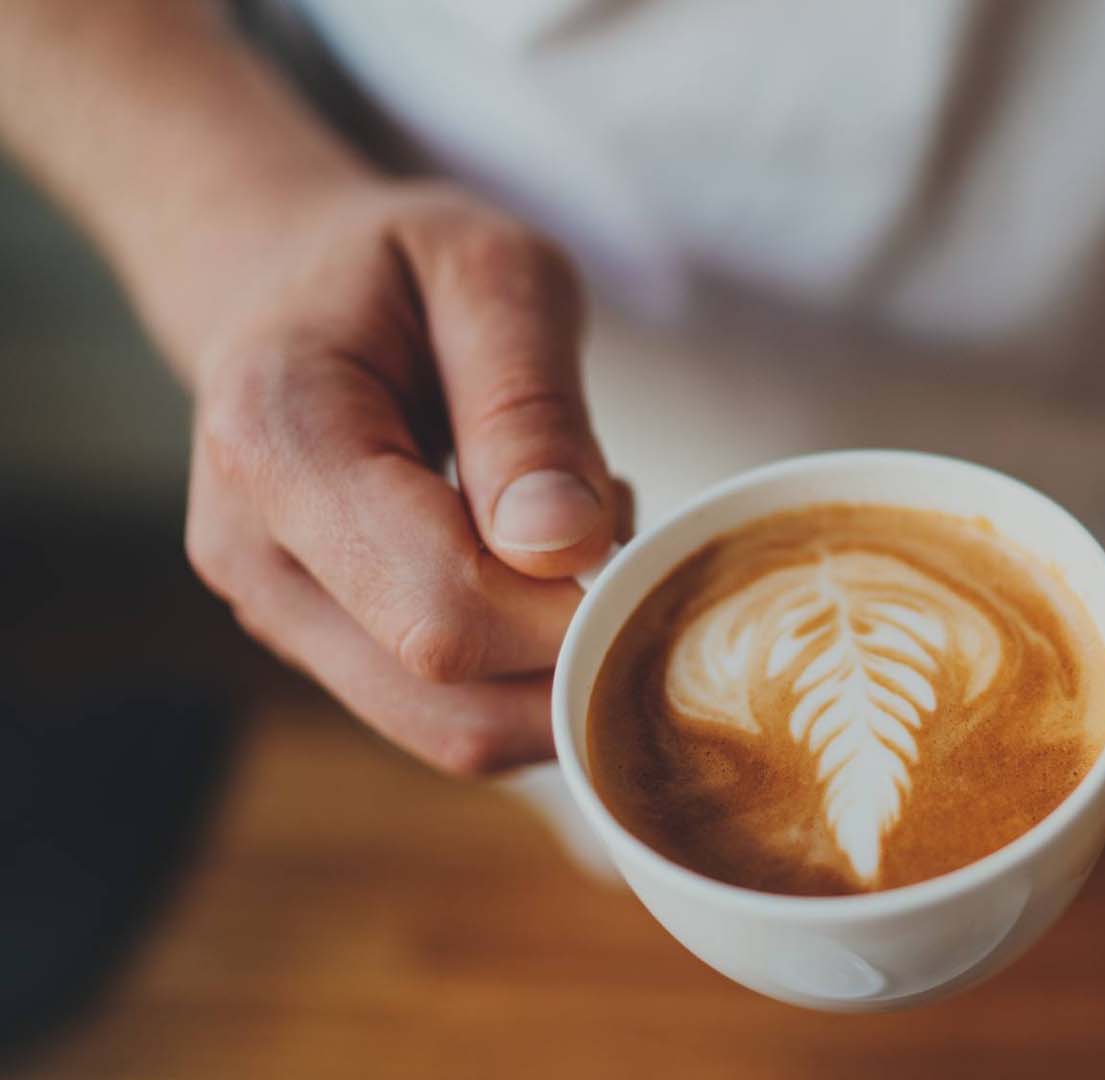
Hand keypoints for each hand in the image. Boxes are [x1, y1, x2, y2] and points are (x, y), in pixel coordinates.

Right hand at [184, 180, 629, 773]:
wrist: (294, 279)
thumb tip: (565, 551)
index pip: (443, 612)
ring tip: (571, 529)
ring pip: (457, 730)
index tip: (634, 527)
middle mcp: (251, 557)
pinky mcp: (323, 650)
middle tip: (615, 517)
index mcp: (276, 445)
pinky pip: (453, 712)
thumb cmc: (403, 265)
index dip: (570, 610)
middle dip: (579, 643)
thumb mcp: (492, 274)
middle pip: (450, 698)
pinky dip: (529, 665)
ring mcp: (279, 618)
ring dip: (559, 661)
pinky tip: (537, 564)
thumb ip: (529, 407)